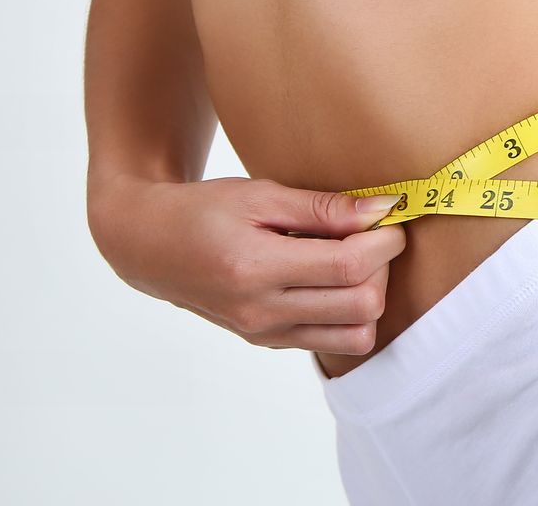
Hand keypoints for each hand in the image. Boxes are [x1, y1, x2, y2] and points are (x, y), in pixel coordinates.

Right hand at [87, 174, 405, 354]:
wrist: (149, 245)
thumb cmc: (201, 210)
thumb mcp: (260, 194)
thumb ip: (323, 208)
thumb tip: (382, 210)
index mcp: (256, 269)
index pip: (349, 267)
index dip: (385, 241)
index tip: (389, 217)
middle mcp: (261, 312)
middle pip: (361, 305)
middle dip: (382, 267)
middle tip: (371, 235)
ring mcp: (264, 333)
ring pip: (355, 336)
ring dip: (370, 296)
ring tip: (354, 260)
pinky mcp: (267, 342)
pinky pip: (331, 342)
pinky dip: (348, 314)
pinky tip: (333, 279)